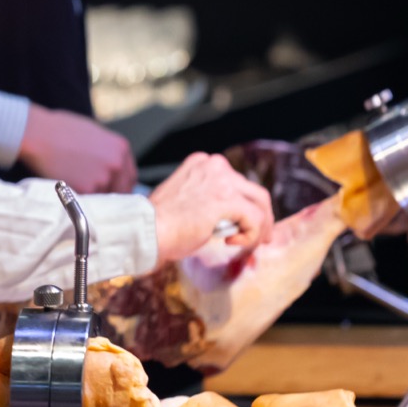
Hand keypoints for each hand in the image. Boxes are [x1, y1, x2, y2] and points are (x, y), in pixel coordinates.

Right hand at [18, 104, 137, 192]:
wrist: (40, 133)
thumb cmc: (60, 129)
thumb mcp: (93, 134)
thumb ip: (107, 152)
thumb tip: (108, 167)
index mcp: (121, 148)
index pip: (130, 177)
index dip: (120, 185)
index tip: (111, 190)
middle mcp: (117, 164)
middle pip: (121, 191)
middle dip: (108, 193)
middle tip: (93, 193)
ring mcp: (103, 178)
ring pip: (102, 197)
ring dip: (91, 195)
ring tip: (73, 181)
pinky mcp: (87, 189)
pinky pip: (86, 201)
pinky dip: (77, 197)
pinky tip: (66, 183)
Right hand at [149, 152, 273, 263]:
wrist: (145, 230)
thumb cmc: (159, 223)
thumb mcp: (185, 199)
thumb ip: (206, 198)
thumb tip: (228, 216)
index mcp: (202, 163)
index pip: (237, 181)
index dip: (246, 205)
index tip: (245, 224)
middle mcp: (214, 165)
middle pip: (253, 190)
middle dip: (262, 216)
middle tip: (261, 237)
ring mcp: (221, 180)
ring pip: (260, 203)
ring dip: (261, 226)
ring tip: (253, 244)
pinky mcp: (226, 199)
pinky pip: (254, 219)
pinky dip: (251, 235)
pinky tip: (233, 243)